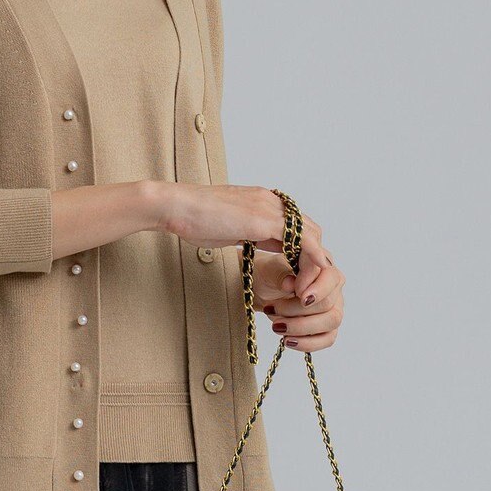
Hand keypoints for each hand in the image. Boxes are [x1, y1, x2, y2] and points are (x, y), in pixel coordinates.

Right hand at [157, 183, 329, 296]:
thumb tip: (259, 242)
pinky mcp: (265, 219)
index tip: (296, 275)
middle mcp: (271, 201)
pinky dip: (311, 261)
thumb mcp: (231, 227)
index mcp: (263, 202)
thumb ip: (250, 232)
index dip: (302, 251)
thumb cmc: (193, 219)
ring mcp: (270, 208)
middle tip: (305, 285)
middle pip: (310, 230)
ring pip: (312, 235)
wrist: (176, 206)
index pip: (297, 226)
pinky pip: (303, 241)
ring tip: (306, 289)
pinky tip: (307, 281)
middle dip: (313, 259)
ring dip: (314, 264)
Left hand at [254, 248, 345, 354]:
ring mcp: (333, 306)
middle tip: (273, 309)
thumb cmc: (268, 274)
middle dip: (298, 310)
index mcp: (322, 263)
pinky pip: (327, 339)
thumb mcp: (269, 270)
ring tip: (277, 326)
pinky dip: (307, 342)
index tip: (296, 292)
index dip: (316, 288)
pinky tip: (288, 340)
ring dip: (301, 327)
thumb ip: (281, 274)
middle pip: (328, 303)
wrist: (262, 289)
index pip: (331, 277)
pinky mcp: (328, 326)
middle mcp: (333, 285)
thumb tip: (290, 284)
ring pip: (330, 322)